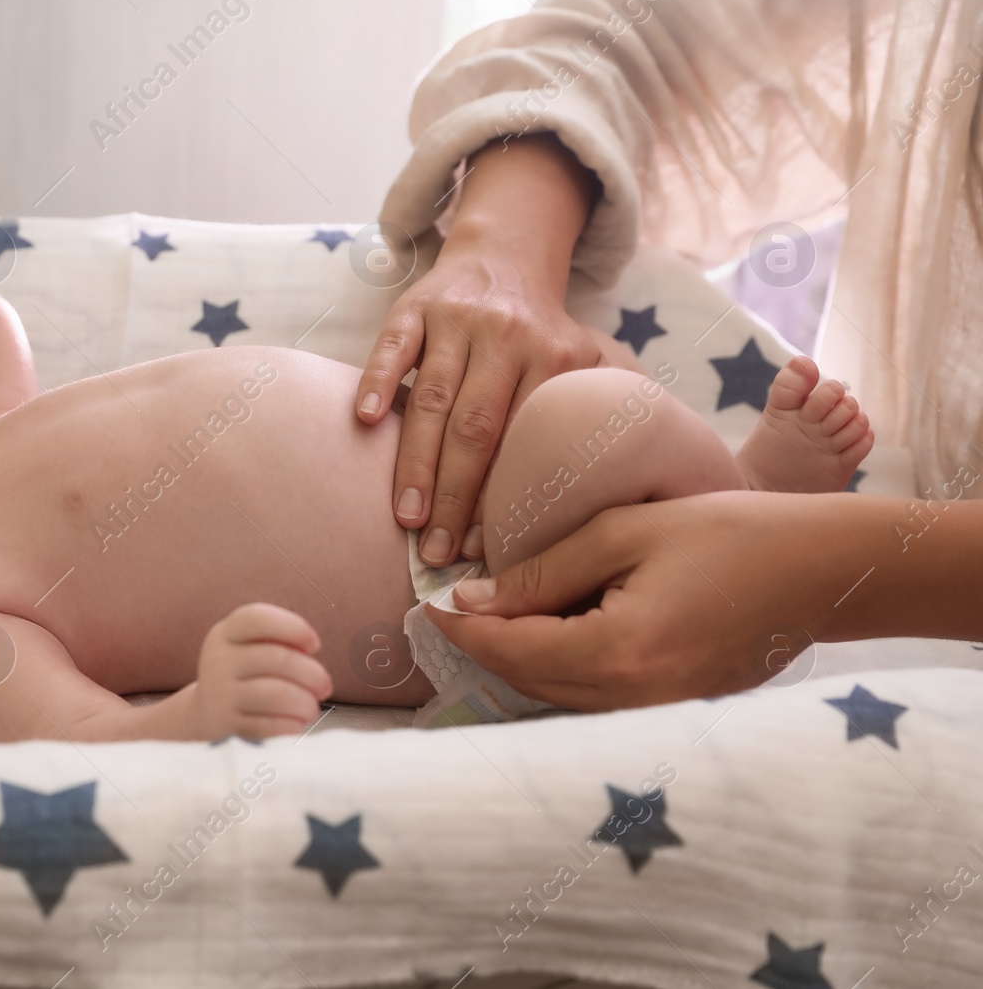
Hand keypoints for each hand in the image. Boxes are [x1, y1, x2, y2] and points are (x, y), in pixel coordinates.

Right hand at [192, 602, 333, 740]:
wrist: (208, 714)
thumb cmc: (245, 676)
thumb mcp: (251, 649)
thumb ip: (279, 642)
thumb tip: (311, 648)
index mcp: (226, 633)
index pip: (258, 618)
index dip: (294, 628)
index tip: (315, 645)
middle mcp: (218, 660)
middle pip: (277, 659)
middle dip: (312, 674)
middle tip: (325, 686)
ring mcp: (219, 694)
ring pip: (277, 694)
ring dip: (305, 703)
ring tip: (311, 708)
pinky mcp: (225, 725)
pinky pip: (269, 725)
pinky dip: (291, 725)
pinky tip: (296, 724)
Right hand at [359, 134, 601, 567]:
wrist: (502, 258)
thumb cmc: (542, 332)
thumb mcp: (592, 358)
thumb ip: (616, 404)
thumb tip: (650, 476)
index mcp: (555, 355)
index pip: (527, 439)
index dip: (506, 497)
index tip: (489, 550)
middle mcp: (507, 336)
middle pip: (475, 428)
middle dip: (454, 496)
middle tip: (438, 552)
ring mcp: (456, 320)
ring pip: (430, 398)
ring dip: (414, 462)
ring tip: (405, 518)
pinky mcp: (414, 307)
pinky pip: (393, 347)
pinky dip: (376, 381)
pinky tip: (363, 422)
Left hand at [425, 491, 859, 709]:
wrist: (821, 571)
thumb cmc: (728, 534)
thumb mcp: (625, 534)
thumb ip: (543, 571)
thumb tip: (470, 597)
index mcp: (617, 652)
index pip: (510, 648)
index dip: (461, 627)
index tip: (426, 602)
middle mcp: (631, 699)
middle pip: (525, 681)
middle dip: (481, 645)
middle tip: (445, 608)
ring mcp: (654, 713)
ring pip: (554, 697)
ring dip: (515, 660)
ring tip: (485, 615)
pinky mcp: (670, 711)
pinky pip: (590, 700)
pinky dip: (556, 670)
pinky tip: (543, 632)